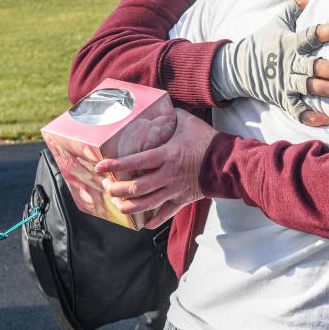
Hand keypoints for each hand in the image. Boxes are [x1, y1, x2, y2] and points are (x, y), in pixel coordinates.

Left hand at [95, 109, 217, 226]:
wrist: (228, 161)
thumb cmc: (207, 140)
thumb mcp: (187, 121)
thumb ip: (170, 115)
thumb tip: (157, 106)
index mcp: (166, 155)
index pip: (135, 162)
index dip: (115, 165)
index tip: (100, 167)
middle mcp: (168, 175)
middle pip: (136, 187)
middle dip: (117, 189)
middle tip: (107, 186)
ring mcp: (175, 190)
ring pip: (147, 204)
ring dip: (129, 206)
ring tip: (118, 203)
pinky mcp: (183, 200)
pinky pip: (166, 214)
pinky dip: (153, 220)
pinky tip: (143, 223)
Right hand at [211, 0, 328, 126]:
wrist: (236, 67)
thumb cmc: (261, 43)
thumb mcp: (275, 23)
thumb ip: (291, 9)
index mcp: (291, 43)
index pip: (314, 34)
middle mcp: (290, 63)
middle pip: (315, 66)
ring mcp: (285, 82)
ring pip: (310, 87)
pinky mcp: (281, 98)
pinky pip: (297, 110)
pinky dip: (310, 117)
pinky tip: (327, 120)